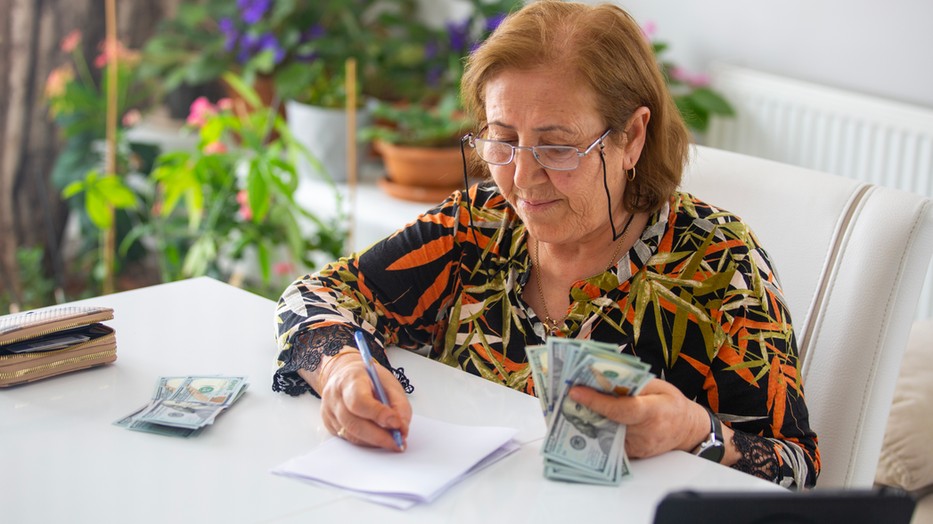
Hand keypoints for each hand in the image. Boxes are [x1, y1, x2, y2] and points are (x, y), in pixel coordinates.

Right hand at [308, 352, 411, 450]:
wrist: (347, 375)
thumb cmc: (369, 379)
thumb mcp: (388, 383)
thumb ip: (399, 404)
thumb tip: (402, 428)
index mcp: (350, 379)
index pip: (359, 400)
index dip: (378, 414)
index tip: (396, 424)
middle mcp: (335, 396)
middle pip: (353, 423)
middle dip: (379, 436)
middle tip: (398, 442)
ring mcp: (329, 411)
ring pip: (351, 435)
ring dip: (374, 441)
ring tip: (392, 441)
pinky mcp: (329, 425)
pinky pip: (349, 439)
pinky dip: (366, 441)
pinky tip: (378, 438)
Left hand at [567, 378, 709, 458]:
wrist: (687, 430)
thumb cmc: (671, 403)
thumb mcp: (658, 385)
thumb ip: (632, 381)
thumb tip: (601, 374)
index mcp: (654, 411)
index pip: (622, 408)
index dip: (597, 401)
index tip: (575, 391)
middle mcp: (646, 433)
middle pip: (607, 422)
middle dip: (584, 409)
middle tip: (561, 396)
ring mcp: (638, 447)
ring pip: (605, 433)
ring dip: (585, 419)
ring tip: (567, 405)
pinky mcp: (632, 455)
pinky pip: (609, 442)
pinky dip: (595, 430)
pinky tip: (582, 418)